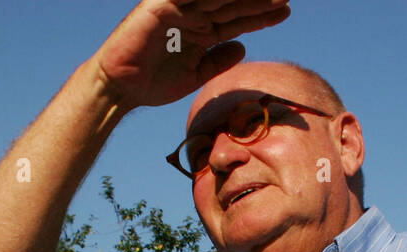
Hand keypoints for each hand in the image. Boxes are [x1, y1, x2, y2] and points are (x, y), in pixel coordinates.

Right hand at [94, 0, 292, 109]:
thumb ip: (218, 60)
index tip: (286, 10)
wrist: (120, 88)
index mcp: (202, 30)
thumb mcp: (195, 74)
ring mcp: (177, 9)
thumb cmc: (154, 82)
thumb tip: (243, 47)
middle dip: (258, 0)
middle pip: (231, 3)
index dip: (261, 15)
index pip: (238, 19)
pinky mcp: (159, 7)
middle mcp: (193, 15)